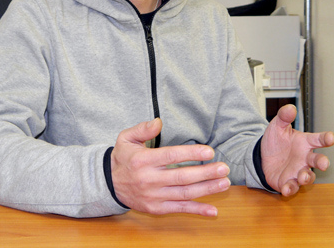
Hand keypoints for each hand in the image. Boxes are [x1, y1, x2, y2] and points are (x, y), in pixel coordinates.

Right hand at [110, 118, 230, 215]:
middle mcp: (149, 179)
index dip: (191, 153)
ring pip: (184, 194)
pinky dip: (197, 210)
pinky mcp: (156, 208)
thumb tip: (159, 122)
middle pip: (182, 177)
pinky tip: (213, 210)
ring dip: (207, 189)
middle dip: (205, 173)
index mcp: (143, 160)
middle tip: (224, 168)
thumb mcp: (126, 138)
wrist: (109, 183)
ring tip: (224, 182)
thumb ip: (142, 129)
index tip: (209, 151)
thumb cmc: (122, 158)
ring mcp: (153, 196)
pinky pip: (179, 209)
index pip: (171, 156)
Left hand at [261, 104, 333, 196]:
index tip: (331, 137)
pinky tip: (286, 188)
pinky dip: (290, 189)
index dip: (326, 138)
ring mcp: (298, 171)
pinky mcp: (288, 182)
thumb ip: (283, 117)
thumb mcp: (277, 126)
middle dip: (322, 162)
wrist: (262, 156)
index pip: (318, 139)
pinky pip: (292, 187)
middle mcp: (304, 158)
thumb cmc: (275, 141)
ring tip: (303, 176)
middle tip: (324, 163)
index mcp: (304, 143)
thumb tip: (290, 107)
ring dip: (307, 177)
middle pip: (318, 160)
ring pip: (308, 177)